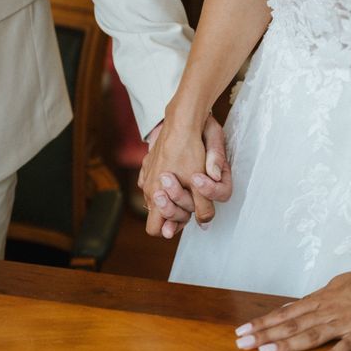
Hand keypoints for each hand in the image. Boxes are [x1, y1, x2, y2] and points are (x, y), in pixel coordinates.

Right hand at [138, 115, 231, 237]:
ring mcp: (146, 173)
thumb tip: (204, 224)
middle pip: (156, 214)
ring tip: (185, 182)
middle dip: (174, 211)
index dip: (172, 227)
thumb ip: (202, 207)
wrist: (181, 121)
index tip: (186, 216)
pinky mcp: (149, 162)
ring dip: (170, 196)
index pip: (155, 229)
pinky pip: (154, 180)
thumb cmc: (190, 150)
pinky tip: (177, 171)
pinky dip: (165, 181)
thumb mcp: (200, 182)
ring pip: (156, 196)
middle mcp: (147, 187)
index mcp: (156, 194)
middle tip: (190, 198)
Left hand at [233, 262, 350, 350]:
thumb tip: (294, 306)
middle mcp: (326, 310)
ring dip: (287, 344)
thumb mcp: (333, 287)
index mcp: (319, 300)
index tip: (242, 330)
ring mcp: (344, 322)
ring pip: (311, 335)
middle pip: (291, 324)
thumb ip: (314, 300)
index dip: (263, 322)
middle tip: (242, 343)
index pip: (285, 313)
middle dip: (265, 334)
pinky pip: (345, 347)